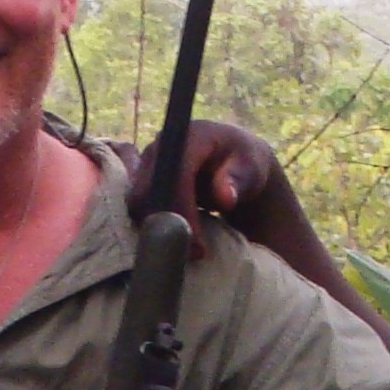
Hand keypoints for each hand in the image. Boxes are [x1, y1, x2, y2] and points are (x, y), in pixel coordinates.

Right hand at [119, 120, 280, 256]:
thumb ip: (239, 180)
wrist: (232, 162)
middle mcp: (161, 146)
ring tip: (189, 251)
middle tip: (194, 253)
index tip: (198, 242)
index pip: (176, 173)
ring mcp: (147, 163)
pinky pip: (137, 208)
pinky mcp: (140, 180)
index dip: (183, 209)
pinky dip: (154, 228)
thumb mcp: (252, 168)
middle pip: (149, 189)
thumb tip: (224, 197)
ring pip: (138, 203)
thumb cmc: (245, 163)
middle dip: (168, 225)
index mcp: (190, 136)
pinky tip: (176, 243)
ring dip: (159, 230)